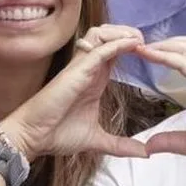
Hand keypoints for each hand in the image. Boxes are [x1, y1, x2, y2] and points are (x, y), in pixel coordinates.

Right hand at [1, 25, 147, 159]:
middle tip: (148, 42)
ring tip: (140, 41)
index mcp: (95, 79)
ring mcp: (81, 67)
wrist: (33, 138)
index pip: (114, 51)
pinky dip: (117, 44)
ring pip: (101, 35)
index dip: (131, 46)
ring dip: (122, 33)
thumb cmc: (57, 134)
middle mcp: (88, 68)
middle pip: (109, 35)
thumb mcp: (98, 140)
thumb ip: (121, 145)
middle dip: (129, 33)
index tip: (152, 51)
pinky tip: (133, 44)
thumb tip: (145, 153)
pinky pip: (98, 50)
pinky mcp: (76, 71)